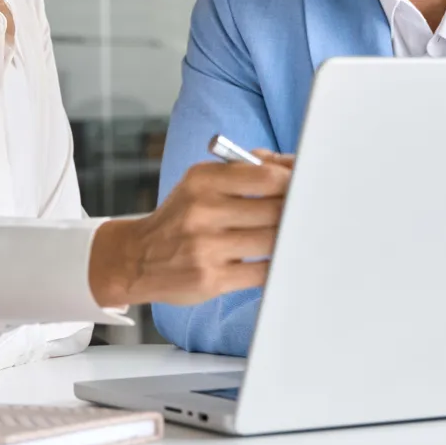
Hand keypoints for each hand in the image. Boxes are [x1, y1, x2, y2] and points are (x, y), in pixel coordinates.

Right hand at [89, 150, 292, 306]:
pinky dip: (277, 265)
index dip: (294, 181)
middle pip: (274, 208)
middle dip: (295, 211)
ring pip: (271, 240)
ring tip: (296, 235)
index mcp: (203, 180)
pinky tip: (280, 259)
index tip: (307, 185)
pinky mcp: (211, 279)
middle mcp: (202, 211)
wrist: (136, 258)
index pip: (265, 175)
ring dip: (289, 238)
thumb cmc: (181, 216)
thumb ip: (245, 169)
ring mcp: (205, 247)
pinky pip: (261, 272)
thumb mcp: (202, 182)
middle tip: (309, 212)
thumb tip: (292, 165)